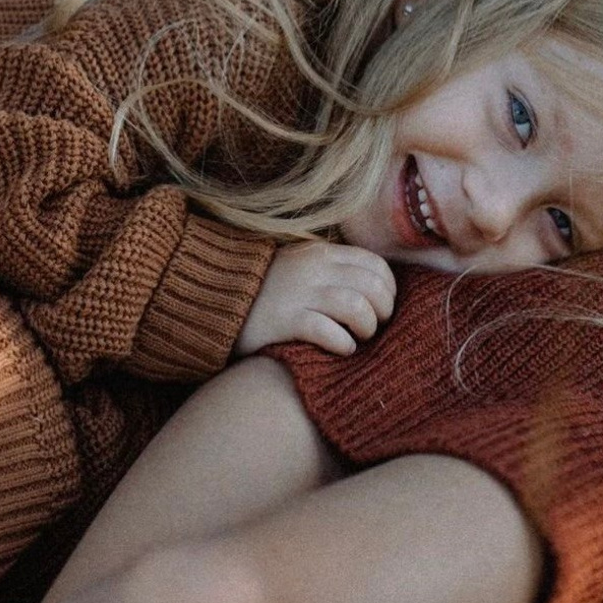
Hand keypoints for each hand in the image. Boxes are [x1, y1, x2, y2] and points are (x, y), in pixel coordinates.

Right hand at [235, 241, 395, 355]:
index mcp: (321, 253)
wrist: (213, 296)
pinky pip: (329, 332)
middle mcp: (314, 269)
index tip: (383, 307)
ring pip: (356, 307)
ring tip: (359, 338)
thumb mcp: (300, 265)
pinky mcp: (285, 320)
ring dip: (367, 327)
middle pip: (372, 287)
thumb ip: (331, 269)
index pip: (375, 264)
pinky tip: (341, 349)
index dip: (388, 289)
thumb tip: (371, 287)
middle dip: (383, 311)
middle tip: (375, 326)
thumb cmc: (264, 288)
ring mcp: (299, 294)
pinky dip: (343, 343)